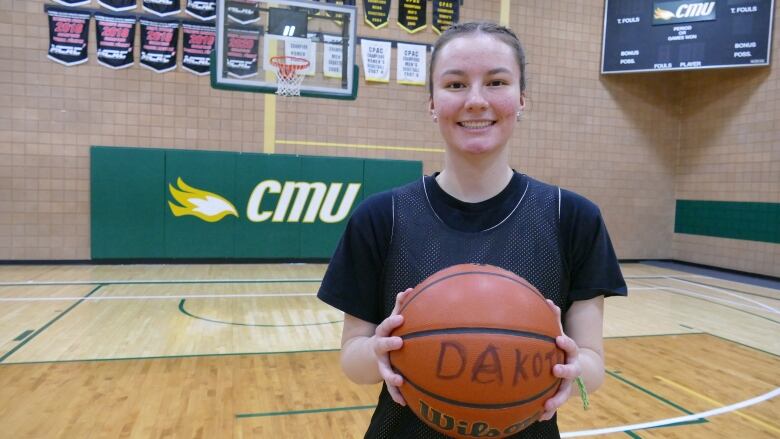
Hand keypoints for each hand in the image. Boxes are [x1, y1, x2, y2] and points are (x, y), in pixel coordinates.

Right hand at [372, 288, 412, 405]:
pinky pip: (390, 388)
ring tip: (399, 381)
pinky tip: (404, 403)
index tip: (401, 318)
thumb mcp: (390, 321)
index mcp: (381, 335)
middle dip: (389, 344)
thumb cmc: (387, 334)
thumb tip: (409, 289)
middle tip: (399, 343)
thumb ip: (399, 307)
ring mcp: (381, 364)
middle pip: (382, 346)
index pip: (385, 326)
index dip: (392, 321)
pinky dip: (397, 395)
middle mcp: (379, 350)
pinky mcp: (385, 377)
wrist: (366, 356)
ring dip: (391, 376)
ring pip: (384, 370)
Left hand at [539, 300, 581, 420]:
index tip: (558, 339)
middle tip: (555, 370)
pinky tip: (538, 417)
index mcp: (571, 354)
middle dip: (564, 371)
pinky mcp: (561, 396)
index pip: (571, 346)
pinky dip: (547, 412)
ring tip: (547, 405)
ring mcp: (568, 385)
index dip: (566, 343)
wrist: (580, 370)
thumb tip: (547, 300)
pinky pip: (554, 405)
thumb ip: (554, 319)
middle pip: (572, 372)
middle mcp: (572, 370)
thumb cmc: (561, 349)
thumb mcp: (560, 333)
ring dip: (556, 400)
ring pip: (564, 393)